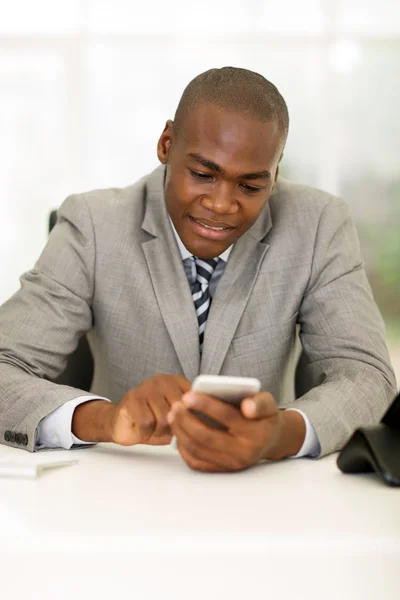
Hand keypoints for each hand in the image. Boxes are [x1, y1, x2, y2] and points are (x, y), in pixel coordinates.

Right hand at [72, 374, 190, 445]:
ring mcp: (146, 386)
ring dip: (158, 432)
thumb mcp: (175, 419)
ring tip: (152, 429)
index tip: (186, 426)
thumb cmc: (152, 422)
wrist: (121, 424)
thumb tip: (204, 423)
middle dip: (173, 427)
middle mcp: (162, 380)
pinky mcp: (132, 397)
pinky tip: (142, 429)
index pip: (193, 401)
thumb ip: (189, 417)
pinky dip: (145, 433)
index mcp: (177, 381)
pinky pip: (147, 422)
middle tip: (164, 430)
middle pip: (179, 411)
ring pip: (164, 418)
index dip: (190, 419)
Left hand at [167, 391, 305, 471]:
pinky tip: (178, 431)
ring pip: (198, 450)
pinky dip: (183, 447)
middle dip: (186, 420)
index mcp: (256, 433)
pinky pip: (196, 461)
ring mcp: (231, 464)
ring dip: (181, 432)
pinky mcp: (221, 470)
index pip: (227, 417)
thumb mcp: (267, 403)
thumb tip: (247, 407)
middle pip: (207, 437)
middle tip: (175, 405)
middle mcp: (244, 452)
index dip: (205, 405)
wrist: (269, 439)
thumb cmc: (262, 416)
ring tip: (173, 414)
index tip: (187, 395)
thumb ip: (260, 402)